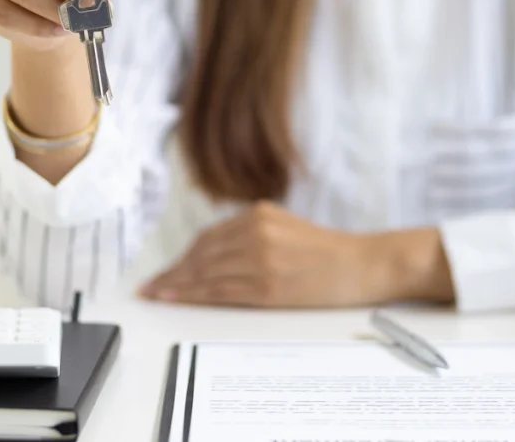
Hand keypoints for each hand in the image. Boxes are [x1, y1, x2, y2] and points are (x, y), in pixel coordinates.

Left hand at [138, 202, 455, 308]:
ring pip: (207, 274)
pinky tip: (181, 299)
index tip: (165, 269)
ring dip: (179, 286)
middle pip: (202, 255)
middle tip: (150, 287)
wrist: (364, 264)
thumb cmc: (330, 252)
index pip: (209, 238)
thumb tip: (215, 257)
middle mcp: (257, 231)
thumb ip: (253, 235)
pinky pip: (222, 291)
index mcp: (260, 214)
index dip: (183, 256)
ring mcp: (261, 259)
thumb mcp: (287, 229)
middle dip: (174, 272)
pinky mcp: (268, 286)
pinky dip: (196, 296)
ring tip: (158, 295)